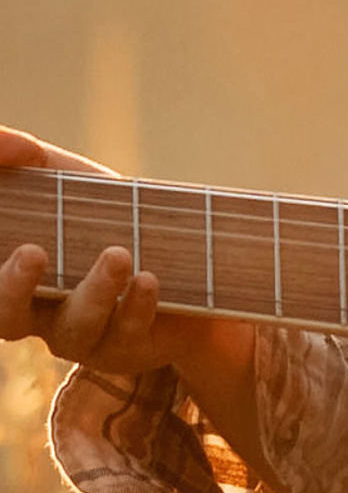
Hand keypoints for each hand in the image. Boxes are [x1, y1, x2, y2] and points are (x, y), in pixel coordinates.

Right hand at [0, 128, 254, 428]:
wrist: (185, 254)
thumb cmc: (99, 211)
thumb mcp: (55, 175)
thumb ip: (17, 155)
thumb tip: (11, 144)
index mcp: (10, 276)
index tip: (16, 245)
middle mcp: (36, 313)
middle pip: (6, 318)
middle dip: (11, 289)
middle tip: (31, 254)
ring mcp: (82, 335)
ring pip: (75, 327)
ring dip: (95, 291)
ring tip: (119, 255)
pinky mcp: (128, 348)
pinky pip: (126, 334)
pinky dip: (137, 306)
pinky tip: (148, 279)